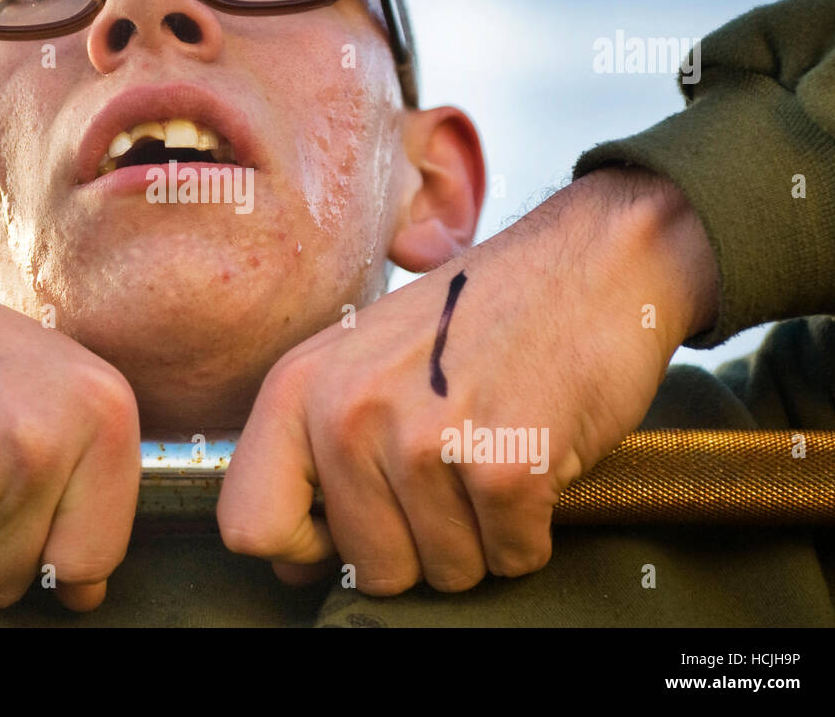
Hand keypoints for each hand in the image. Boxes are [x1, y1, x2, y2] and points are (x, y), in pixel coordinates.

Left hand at [217, 166, 718, 593]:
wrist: (588, 261)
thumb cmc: (472, 320)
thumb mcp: (361, 362)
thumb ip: (313, 452)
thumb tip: (291, 561)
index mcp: (298, 387)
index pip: (247, 526)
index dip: (304, 548)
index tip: (352, 523)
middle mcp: (347, 410)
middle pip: (368, 569)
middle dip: (422, 545)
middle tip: (453, 470)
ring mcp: (424, 437)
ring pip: (447, 573)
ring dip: (482, 534)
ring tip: (491, 450)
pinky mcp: (505, 463)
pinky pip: (512, 559)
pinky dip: (533, 530)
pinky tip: (532, 458)